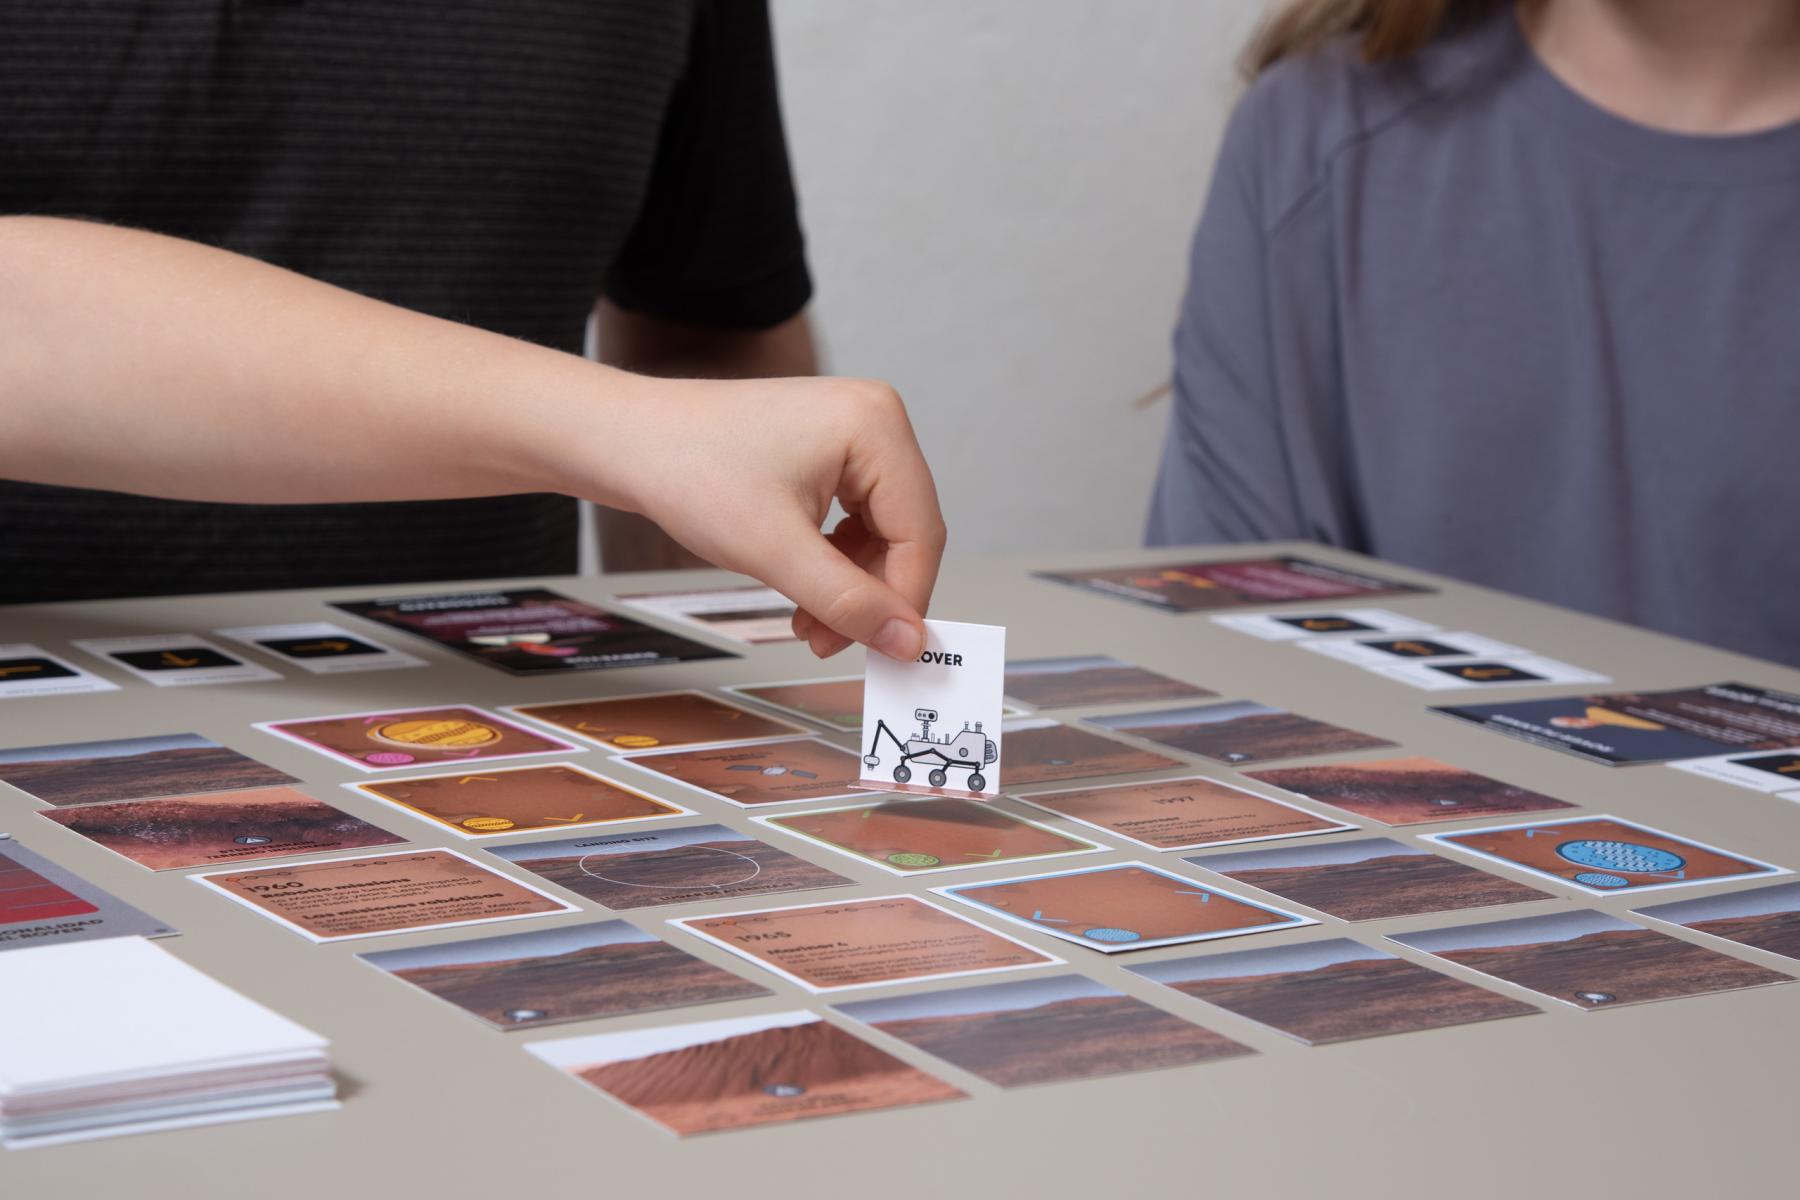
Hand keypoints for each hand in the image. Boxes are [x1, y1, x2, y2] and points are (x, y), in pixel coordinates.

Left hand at [591, 374, 946, 659]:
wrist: (630, 441)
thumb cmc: (689, 470)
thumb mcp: (775, 550)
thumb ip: (848, 601)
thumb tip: (906, 641)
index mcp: (876, 426)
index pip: (920, 532)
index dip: (906, 599)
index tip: (891, 652)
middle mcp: (875, 420)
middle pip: (905, 533)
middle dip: (871, 596)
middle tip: (832, 643)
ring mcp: (854, 433)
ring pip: (880, 533)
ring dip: (850, 587)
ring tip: (808, 626)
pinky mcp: (832, 451)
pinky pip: (855, 519)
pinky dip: (834, 563)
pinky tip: (804, 593)